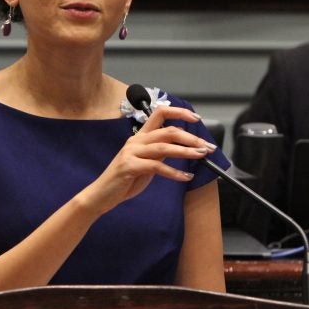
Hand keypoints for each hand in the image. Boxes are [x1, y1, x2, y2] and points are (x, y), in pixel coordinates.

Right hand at [80, 106, 215, 215]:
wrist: (102, 195)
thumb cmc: (124, 180)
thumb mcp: (145, 163)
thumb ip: (159, 152)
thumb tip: (180, 147)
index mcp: (140, 136)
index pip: (160, 113)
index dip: (179, 113)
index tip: (196, 118)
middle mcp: (136, 140)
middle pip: (168, 131)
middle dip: (191, 138)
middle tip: (207, 147)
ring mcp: (132, 152)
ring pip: (165, 147)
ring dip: (186, 151)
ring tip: (201, 156)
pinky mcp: (130, 166)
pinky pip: (157, 166)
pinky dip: (174, 172)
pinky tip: (185, 177)